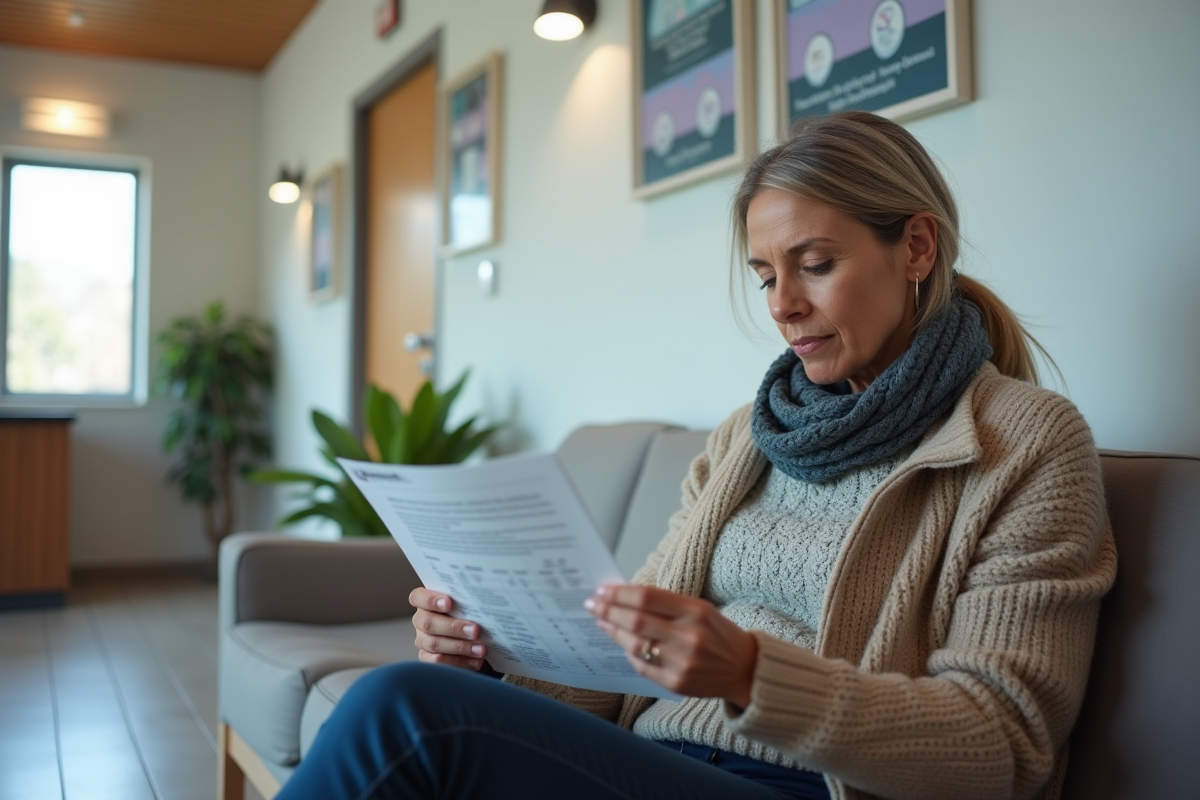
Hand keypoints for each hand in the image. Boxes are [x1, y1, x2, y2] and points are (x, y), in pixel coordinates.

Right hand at [408, 587, 486, 670]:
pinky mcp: (428, 659)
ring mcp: (423, 641)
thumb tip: (481, 602)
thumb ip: (466, 603)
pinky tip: (476, 661)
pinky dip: (460, 661)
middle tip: (475, 630)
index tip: (449, 603)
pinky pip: (440, 662)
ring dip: (461, 647)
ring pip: (435, 644)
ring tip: (481, 649)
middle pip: (428, 623)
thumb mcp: (467, 606)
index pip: (418, 597)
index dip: (431, 600)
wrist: (476, 637)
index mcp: (425, 602)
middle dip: (454, 627)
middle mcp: (420, 620)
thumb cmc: (469, 614)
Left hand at [584, 585, 757, 707]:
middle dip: (609, 610)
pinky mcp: (676, 683)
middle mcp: (688, 637)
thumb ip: (666, 604)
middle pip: (636, 620)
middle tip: (592, 603)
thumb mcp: (700, 609)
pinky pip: (642, 666)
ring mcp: (681, 662)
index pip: (647, 597)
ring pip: (634, 644)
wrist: (744, 669)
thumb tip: (625, 597)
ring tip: (601, 621)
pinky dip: (628, 652)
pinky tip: (620, 642)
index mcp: (695, 611)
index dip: (620, 593)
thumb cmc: (718, 634)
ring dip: (612, 631)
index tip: (603, 589)